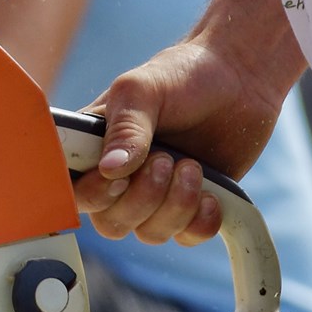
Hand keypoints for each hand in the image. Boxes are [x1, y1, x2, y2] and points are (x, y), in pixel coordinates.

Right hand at [71, 36, 290, 246]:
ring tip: (193, 166)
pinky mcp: (191, 205)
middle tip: (167, 159)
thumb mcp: (143, 90)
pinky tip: (211, 193)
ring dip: (175, 206)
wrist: (240, 78)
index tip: (117, 176)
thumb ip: (125, 129)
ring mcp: (155, 194)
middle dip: (142, 199)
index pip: (71, 190)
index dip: (91, 194)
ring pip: (149, 233)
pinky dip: (200, 222)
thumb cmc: (183, 74)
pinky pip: (186, 237)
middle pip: (109, 222)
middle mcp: (119, 176)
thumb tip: (110, 171)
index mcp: (94, 147)